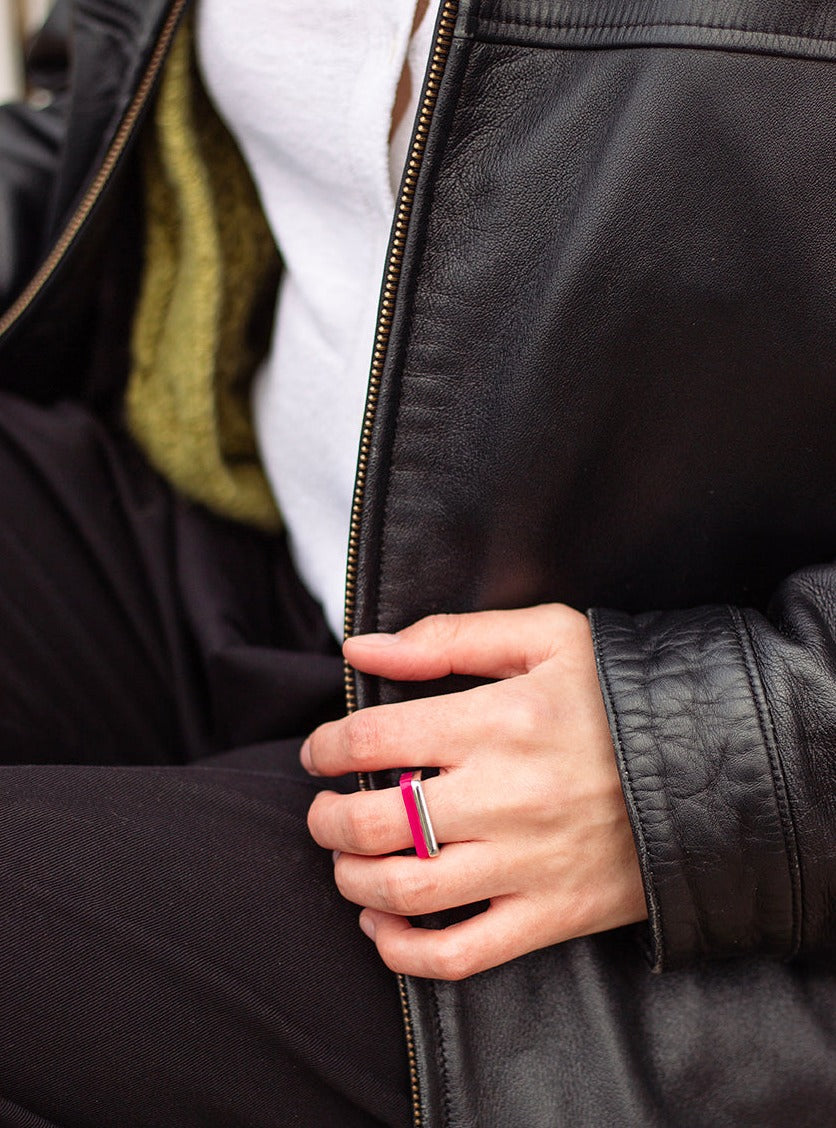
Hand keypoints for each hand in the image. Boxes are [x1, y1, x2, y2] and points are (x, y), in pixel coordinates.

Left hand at [301, 604, 646, 979]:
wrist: (713, 765)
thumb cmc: (621, 692)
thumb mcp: (546, 636)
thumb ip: (449, 637)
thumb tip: (362, 648)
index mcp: (499, 720)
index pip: (375, 740)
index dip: (327, 748)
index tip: (321, 753)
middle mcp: (505, 795)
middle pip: (376, 822)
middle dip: (327, 820)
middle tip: (323, 811)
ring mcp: (527, 862)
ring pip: (405, 891)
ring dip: (352, 880)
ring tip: (347, 860)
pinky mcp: (550, 914)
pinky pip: (460, 954)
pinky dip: (403, 952)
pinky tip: (382, 928)